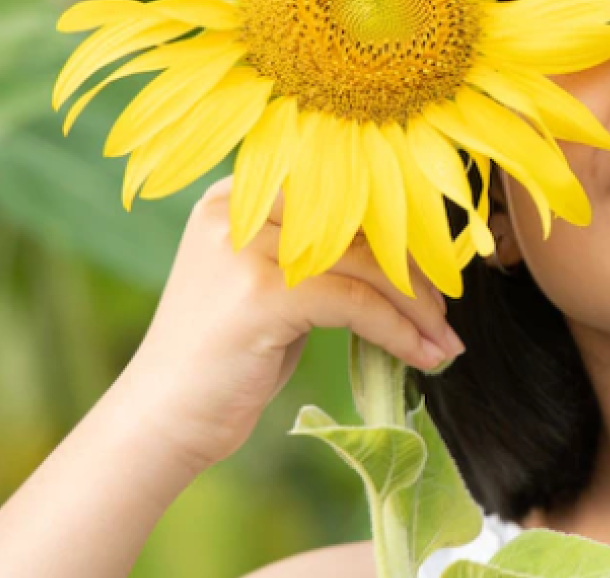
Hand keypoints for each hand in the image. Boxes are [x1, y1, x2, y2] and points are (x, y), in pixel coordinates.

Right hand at [106, 176, 466, 477]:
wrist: (163, 419)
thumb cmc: (228, 357)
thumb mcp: (276, 287)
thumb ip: (325, 253)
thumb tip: (414, 248)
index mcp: (242, 193)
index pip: (345, 189)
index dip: (400, 227)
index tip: (440, 267)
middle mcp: (239, 206)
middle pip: (360, 221)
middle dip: (415, 270)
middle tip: (446, 311)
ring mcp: (245, 246)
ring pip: (365, 263)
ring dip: (417, 308)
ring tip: (445, 341)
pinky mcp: (261, 293)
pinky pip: (356, 303)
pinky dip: (398, 332)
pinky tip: (422, 356)